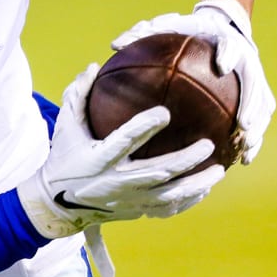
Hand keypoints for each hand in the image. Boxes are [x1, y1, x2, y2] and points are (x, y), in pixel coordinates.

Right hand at [16, 64, 224, 240]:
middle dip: (185, 160)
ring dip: (196, 184)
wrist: (57, 204)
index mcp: (98, 159)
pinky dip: (187, 200)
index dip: (144, 127)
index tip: (165, 112)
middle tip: (208, 144)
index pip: (124, 141)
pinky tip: (204, 189)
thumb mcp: (65, 126)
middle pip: (157, 172)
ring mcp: (127, 200)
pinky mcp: (134, 211)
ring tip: (219, 170)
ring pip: (168, 195)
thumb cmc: (63, 157)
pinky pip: (166, 209)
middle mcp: (115, 182)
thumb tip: (93, 65)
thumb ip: (77, 95)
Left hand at [113, 0, 276, 163]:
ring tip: (246, 150)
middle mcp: (246, 59)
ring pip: (263, 104)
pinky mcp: (257, 92)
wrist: (221, 23)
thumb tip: (115, 45)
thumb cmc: (188, 28)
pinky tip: (242, 160)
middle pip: (256, 82)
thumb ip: (143, 32)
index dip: (229, 53)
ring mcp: (255, 77)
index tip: (222, 66)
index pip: (231, 44)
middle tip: (243, 125)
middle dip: (253, 104)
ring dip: (258, 128)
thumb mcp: (166, 24)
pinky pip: (259, 117)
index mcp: (225, 39)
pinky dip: (254, 137)